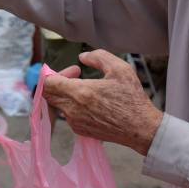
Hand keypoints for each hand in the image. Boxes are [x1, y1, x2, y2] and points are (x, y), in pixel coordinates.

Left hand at [42, 50, 162, 154]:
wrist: (141, 129)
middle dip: (59, 82)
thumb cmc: (132, 99)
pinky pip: (67, 115)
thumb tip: (82, 57)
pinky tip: (93, 102)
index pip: (48, 83)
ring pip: (58, 104)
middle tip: (77, 76)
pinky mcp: (79, 130)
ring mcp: (74, 122)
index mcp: (80, 93)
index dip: (56, 72)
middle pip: (49, 94)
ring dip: (67, 93)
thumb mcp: (120, 69)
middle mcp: (72, 109)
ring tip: (88, 88)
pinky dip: (74, 105)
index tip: (74, 70)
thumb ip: (98, 57)